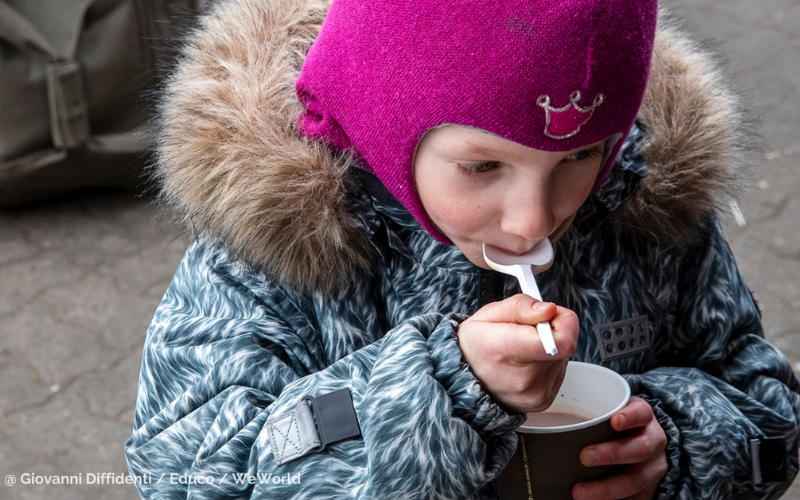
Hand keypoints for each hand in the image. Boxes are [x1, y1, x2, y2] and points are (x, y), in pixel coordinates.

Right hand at [456, 294, 578, 413]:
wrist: (463, 381)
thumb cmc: (474, 345)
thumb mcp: (488, 314)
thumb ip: (521, 307)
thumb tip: (548, 309)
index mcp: (508, 350)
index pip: (561, 341)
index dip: (564, 322)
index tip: (551, 315)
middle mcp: (524, 378)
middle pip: (563, 345)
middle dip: (551, 331)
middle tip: (527, 331)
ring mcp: (535, 393)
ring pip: (563, 357)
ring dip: (549, 348)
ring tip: (522, 349)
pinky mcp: (543, 401)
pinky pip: (558, 372)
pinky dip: (546, 363)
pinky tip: (525, 364)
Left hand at [572, 397, 667, 499]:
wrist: (645, 443)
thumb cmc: (618, 425)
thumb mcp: (611, 411)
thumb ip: (592, 414)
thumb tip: (549, 420)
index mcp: (644, 418)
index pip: (642, 413)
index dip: (630, 417)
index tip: (614, 421)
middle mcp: (653, 442)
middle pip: (639, 449)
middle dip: (611, 454)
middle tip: (585, 457)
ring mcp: (652, 468)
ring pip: (635, 480)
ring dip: (606, 489)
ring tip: (580, 492)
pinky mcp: (648, 489)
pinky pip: (633, 499)